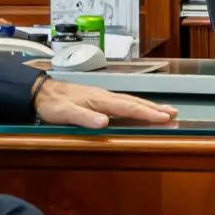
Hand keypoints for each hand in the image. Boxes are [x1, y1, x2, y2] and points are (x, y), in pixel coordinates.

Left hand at [34, 77, 175, 129]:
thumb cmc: (52, 104)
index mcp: (99, 100)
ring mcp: (102, 96)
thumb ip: (84, 118)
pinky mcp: (98, 98)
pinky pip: (123, 102)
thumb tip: (104, 122)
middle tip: (174, 113)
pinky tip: (140, 108)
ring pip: (130, 101)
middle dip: (154, 108)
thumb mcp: (65, 113)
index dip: (146, 113)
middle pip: (134, 102)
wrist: (40, 91)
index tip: (164, 117)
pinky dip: (136, 105)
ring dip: (148, 106)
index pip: (128, 107)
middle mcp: (104, 96)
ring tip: (165, 110)